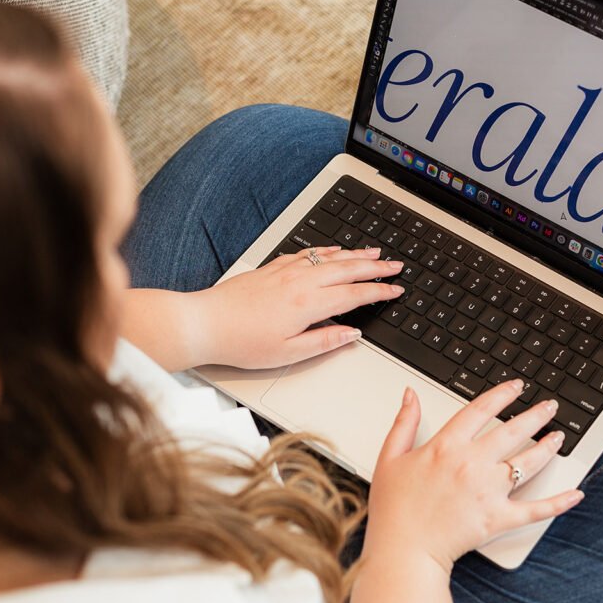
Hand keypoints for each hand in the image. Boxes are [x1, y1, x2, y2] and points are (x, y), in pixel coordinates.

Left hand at [193, 245, 403, 367]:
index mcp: (308, 304)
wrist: (206, 322)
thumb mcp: (288, 353)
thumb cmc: (242, 342)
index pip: (355, 294)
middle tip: (396, 266)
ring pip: (330, 257)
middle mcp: (300, 282)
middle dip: (376, 267)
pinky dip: (327, 250)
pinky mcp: (273, 268)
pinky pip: (308, 253)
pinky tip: (335, 250)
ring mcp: (286, 271)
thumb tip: (352, 334)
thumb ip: (325, 342)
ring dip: (356, 254)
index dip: (379, 292)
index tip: (396, 290)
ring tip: (375, 252)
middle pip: (348, 269)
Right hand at [361, 380, 584, 574]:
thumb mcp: (390, 457)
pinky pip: (535, 509)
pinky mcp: (498, 518)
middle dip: (535, 415)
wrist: (402, 550)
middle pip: (512, 430)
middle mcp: (472, 463)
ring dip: (547, 447)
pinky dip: (558, 502)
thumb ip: (404, 423)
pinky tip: (575, 493)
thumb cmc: (393, 508)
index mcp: (446, 446)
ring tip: (559, 437)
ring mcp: (488, 491)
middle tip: (550, 407)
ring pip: (527, 463)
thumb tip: (411, 395)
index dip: (502, 394)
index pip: (481, 409)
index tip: (516, 387)